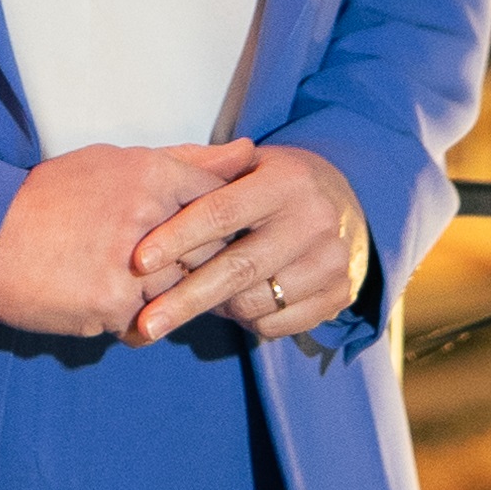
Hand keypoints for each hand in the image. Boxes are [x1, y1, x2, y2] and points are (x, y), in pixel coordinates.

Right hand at [0, 146, 225, 335]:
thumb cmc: (47, 196)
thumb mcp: (111, 162)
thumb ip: (184, 160)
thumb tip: (245, 152)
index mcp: (150, 174)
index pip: (218, 197)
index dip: (215, 216)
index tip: (210, 227)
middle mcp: (148, 218)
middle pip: (211, 249)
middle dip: (197, 257)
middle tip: (166, 259)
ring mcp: (133, 268)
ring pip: (185, 289)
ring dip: (167, 291)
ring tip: (133, 282)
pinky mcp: (113, 308)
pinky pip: (150, 322)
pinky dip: (138, 318)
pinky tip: (109, 300)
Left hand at [127, 144, 370, 344]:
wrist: (352, 204)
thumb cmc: (277, 184)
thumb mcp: (250, 165)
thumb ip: (205, 169)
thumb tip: (157, 177)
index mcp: (285, 182)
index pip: (221, 212)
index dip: (178, 237)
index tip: (139, 261)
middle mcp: (314, 220)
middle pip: (237, 268)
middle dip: (185, 298)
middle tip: (146, 323)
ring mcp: (331, 260)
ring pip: (255, 302)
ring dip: (216, 309)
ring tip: (193, 299)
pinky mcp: (340, 294)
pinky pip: (277, 324)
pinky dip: (247, 322)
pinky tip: (233, 306)